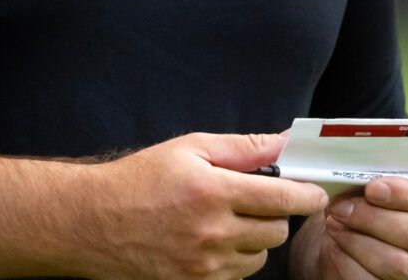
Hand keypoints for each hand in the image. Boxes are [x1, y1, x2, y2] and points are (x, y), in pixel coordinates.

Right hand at [78, 132, 329, 279]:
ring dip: (254, 241)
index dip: (307, 196)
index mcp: (214, 192)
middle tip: (256, 202)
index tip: (314, 193)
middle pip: (276, 232)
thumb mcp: (189, 149)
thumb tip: (285, 141)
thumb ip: (243, 148)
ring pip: (258, 258)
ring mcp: (203, 267)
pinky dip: (233, 262)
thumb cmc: (140, 179)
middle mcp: (212, 233)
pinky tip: (211, 245)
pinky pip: (235, 278)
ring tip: (226, 223)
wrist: (93, 223)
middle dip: (276, 215)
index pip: (283, 200)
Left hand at [292, 177, 407, 279]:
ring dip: (356, 239)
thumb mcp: (398, 187)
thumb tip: (364, 166)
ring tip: (334, 220)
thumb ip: (392, 177)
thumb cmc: (388, 204)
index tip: (373, 187)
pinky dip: (347, 260)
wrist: (367, 239)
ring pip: (394, 263)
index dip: (406, 195)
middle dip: (373, 217)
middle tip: (341, 205)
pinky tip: (333, 244)